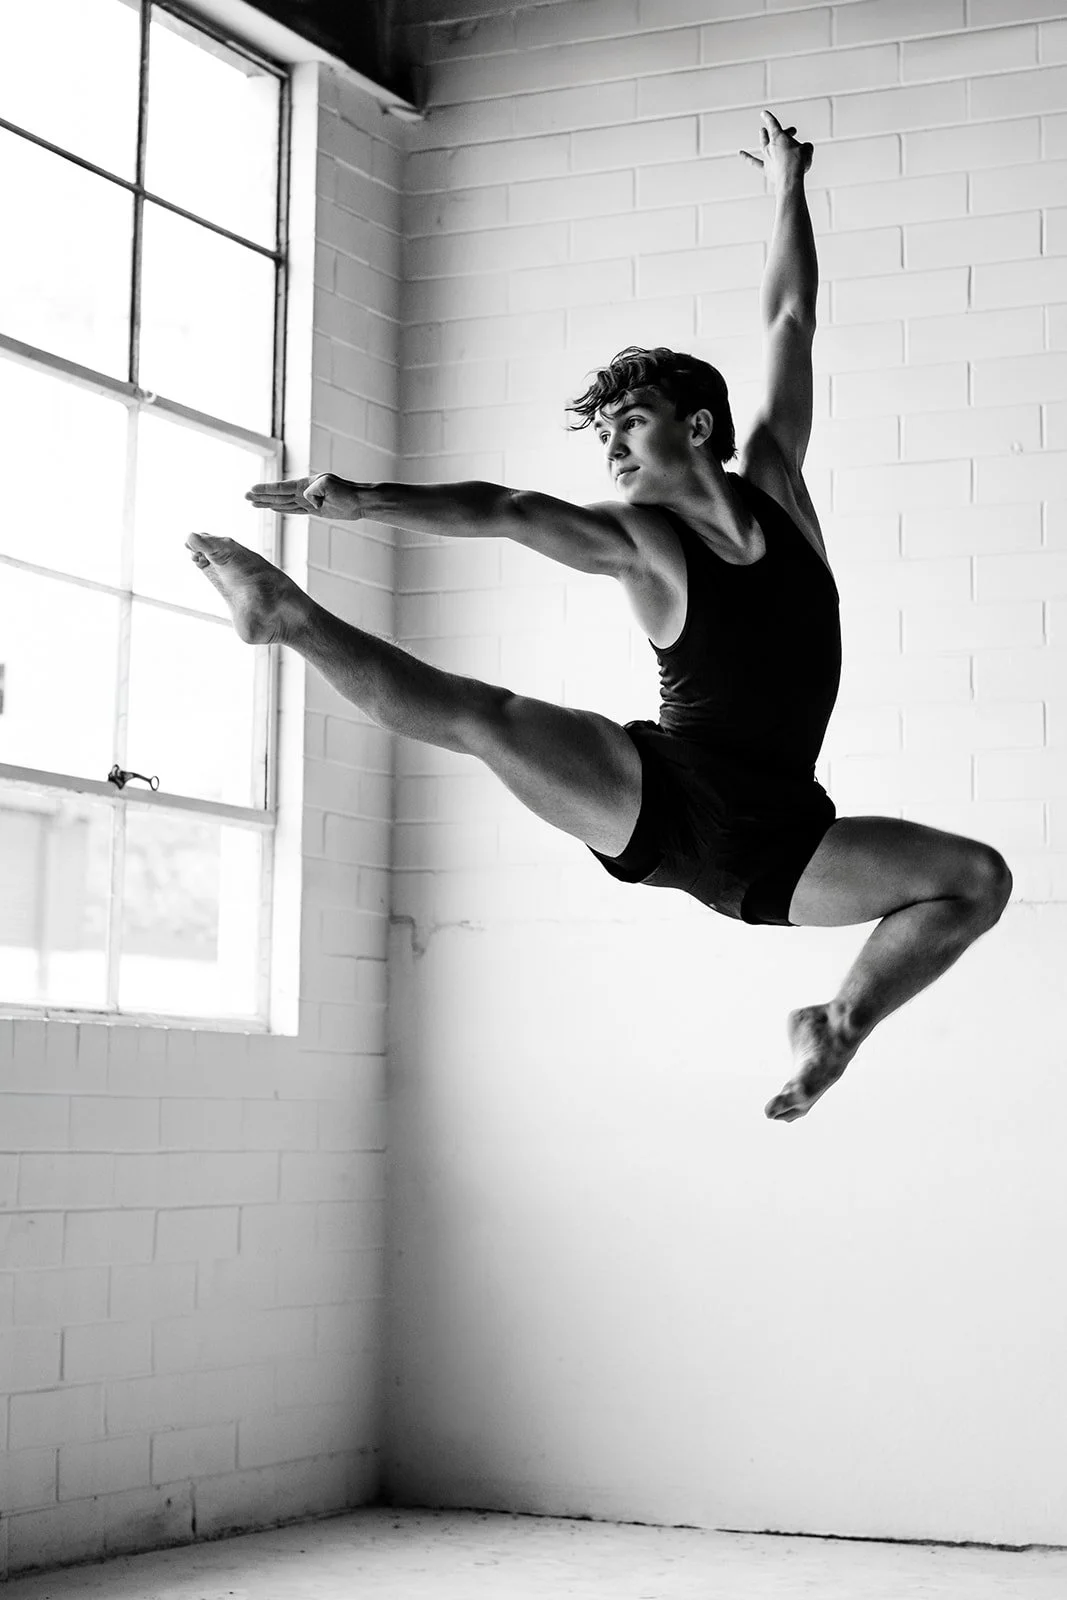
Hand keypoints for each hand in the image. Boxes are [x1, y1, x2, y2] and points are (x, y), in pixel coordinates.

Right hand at [244, 472, 362, 519]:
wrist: (361, 501)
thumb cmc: (347, 492)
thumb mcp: (330, 488)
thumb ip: (315, 491)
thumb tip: (305, 499)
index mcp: (305, 485)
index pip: (281, 488)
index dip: (266, 490)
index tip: (251, 490)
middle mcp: (304, 491)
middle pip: (278, 495)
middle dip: (262, 496)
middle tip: (245, 496)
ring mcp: (308, 500)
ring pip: (284, 503)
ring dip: (268, 503)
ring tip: (253, 503)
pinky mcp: (314, 509)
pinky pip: (294, 509)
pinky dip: (283, 509)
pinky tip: (273, 508)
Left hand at [740, 109, 812, 187]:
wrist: (790, 179)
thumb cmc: (799, 162)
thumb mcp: (807, 150)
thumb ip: (806, 147)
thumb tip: (806, 149)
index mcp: (779, 137)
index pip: (773, 124)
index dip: (768, 118)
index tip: (763, 113)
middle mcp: (770, 146)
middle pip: (773, 135)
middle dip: (780, 132)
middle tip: (790, 131)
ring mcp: (767, 158)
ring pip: (763, 145)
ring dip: (763, 138)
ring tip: (762, 132)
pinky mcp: (766, 169)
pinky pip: (754, 162)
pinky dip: (747, 157)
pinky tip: (740, 153)